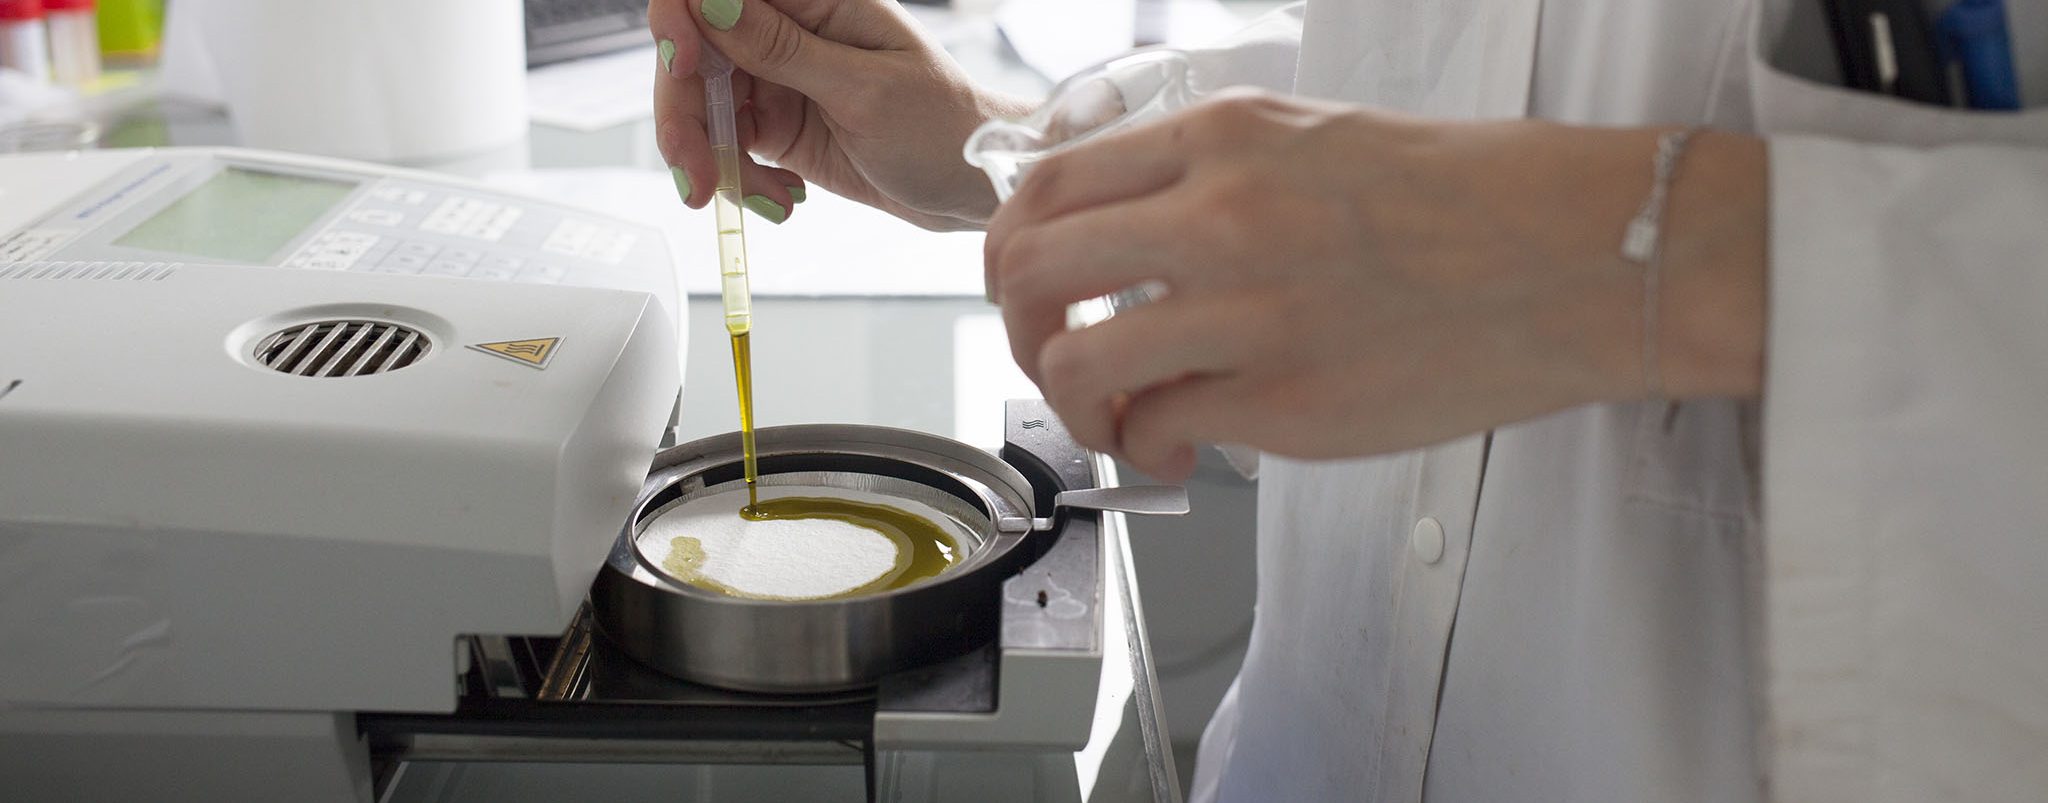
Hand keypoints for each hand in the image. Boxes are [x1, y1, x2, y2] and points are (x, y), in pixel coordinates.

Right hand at [649, 0, 1029, 229]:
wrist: (972, 185)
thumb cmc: (944, 127)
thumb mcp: (864, 90)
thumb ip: (782, 48)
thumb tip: (711, 2)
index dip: (680, 20)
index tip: (683, 66)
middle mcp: (789, 31)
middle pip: (693, 53)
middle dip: (685, 114)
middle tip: (697, 175)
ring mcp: (778, 78)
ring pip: (702, 104)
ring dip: (708, 157)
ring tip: (752, 201)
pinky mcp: (777, 124)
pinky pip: (727, 145)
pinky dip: (738, 178)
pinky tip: (781, 198)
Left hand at [984, 91, 1767, 480]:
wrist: (1581, 256)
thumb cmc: (1467, 198)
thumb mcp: (1313, 135)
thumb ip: (1206, 175)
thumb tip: (1123, 237)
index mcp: (1222, 136)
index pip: (1048, 184)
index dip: (1015, 248)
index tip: (1029, 282)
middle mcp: (1221, 213)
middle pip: (1030, 268)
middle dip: (1016, 324)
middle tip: (1048, 351)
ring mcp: (1250, 309)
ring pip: (1076, 362)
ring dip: (1073, 403)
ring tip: (1113, 416)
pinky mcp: (1286, 399)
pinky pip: (1158, 428)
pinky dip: (1146, 449)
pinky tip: (1177, 449)